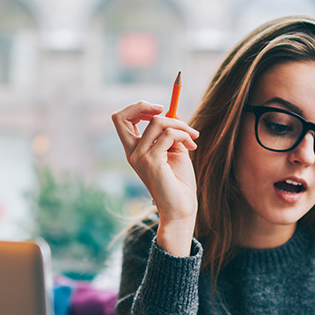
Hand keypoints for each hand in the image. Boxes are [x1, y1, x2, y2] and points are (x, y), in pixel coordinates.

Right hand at [111, 100, 198, 255]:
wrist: (182, 208)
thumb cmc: (179, 183)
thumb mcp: (174, 151)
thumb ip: (170, 132)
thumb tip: (172, 112)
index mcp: (134, 150)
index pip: (122, 120)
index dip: (138, 108)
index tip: (159, 109)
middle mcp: (132, 153)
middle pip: (122, 116)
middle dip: (144, 105)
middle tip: (165, 108)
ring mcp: (140, 157)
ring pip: (157, 122)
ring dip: (179, 124)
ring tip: (192, 137)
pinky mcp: (152, 161)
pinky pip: (169, 134)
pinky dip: (184, 135)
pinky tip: (192, 146)